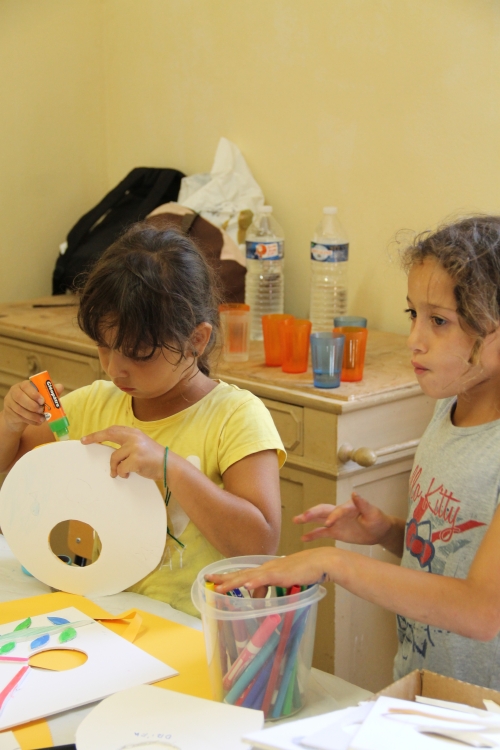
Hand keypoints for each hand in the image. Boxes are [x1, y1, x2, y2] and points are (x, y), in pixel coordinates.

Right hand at [3, 380, 62, 432]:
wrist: (20, 414)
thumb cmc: (33, 402)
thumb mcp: (41, 396)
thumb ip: (50, 392)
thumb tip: (60, 387)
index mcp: (23, 385)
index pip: (25, 386)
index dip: (34, 394)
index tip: (43, 401)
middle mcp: (14, 392)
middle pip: (20, 397)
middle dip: (33, 405)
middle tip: (42, 410)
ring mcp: (10, 403)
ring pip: (19, 409)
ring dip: (32, 415)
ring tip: (42, 419)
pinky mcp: (9, 413)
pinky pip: (19, 417)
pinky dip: (30, 421)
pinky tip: (38, 422)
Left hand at [81, 426, 163, 480]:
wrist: (169, 466)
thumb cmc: (154, 458)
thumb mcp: (141, 445)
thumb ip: (128, 444)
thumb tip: (112, 451)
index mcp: (134, 433)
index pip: (113, 430)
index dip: (99, 434)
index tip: (88, 438)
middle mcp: (134, 437)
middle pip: (110, 434)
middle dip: (95, 437)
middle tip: (85, 441)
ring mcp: (135, 448)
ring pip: (114, 458)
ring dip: (115, 468)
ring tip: (121, 472)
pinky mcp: (136, 460)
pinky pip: (121, 468)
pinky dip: (122, 473)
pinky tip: (129, 474)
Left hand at [207, 548, 335, 593]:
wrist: (320, 562)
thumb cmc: (305, 571)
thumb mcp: (282, 582)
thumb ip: (268, 588)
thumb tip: (255, 596)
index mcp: (265, 571)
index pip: (243, 574)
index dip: (228, 577)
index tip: (213, 579)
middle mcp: (265, 569)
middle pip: (240, 573)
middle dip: (223, 577)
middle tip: (207, 579)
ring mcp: (272, 570)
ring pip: (249, 577)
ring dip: (233, 582)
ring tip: (219, 587)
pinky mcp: (282, 574)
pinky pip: (266, 579)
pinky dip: (255, 582)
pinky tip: (247, 585)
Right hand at [295, 493, 391, 545]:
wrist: (378, 531)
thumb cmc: (377, 520)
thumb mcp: (373, 513)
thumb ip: (363, 504)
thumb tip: (354, 493)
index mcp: (348, 507)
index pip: (338, 510)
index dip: (333, 516)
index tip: (328, 524)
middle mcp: (338, 512)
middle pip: (323, 511)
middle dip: (312, 513)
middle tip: (302, 517)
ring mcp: (335, 522)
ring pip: (318, 520)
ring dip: (307, 520)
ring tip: (295, 520)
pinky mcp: (335, 532)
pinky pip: (321, 533)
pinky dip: (312, 535)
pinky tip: (303, 538)